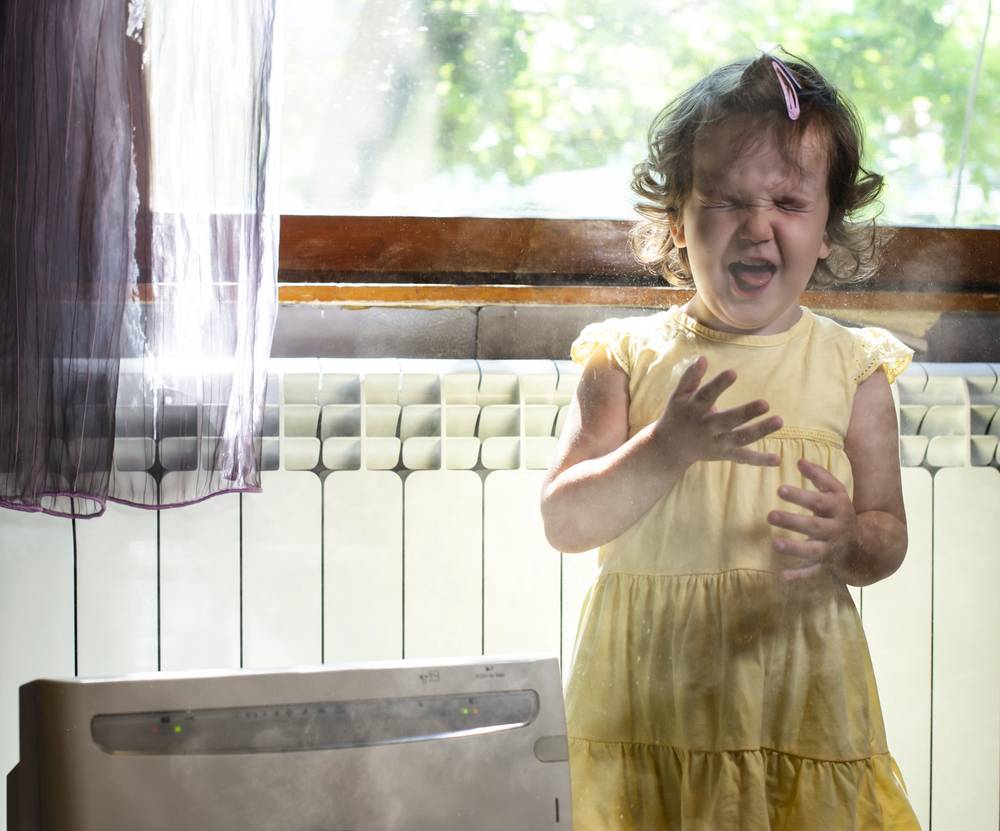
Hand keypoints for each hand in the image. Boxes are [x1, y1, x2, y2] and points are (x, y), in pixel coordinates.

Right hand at [654, 356, 782, 467]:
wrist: (669, 448)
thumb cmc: (677, 415)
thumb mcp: (678, 396)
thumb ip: (690, 377)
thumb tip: (703, 358)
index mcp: (694, 410)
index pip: (707, 395)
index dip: (719, 384)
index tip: (733, 372)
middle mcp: (706, 427)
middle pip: (728, 420)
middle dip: (746, 413)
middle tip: (766, 403)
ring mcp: (717, 443)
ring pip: (740, 438)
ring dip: (760, 431)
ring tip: (779, 421)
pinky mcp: (724, 454)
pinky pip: (743, 457)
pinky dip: (760, 460)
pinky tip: (777, 459)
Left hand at [768, 458, 858, 580]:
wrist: (862, 543)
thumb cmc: (838, 510)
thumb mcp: (835, 491)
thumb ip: (819, 476)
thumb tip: (798, 460)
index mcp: (837, 508)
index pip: (817, 501)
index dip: (799, 495)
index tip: (779, 489)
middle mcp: (835, 529)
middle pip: (813, 526)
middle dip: (792, 521)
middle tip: (770, 515)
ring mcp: (830, 548)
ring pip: (813, 551)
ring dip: (794, 549)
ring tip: (774, 544)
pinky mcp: (825, 564)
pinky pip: (813, 572)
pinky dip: (799, 576)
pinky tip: (783, 577)